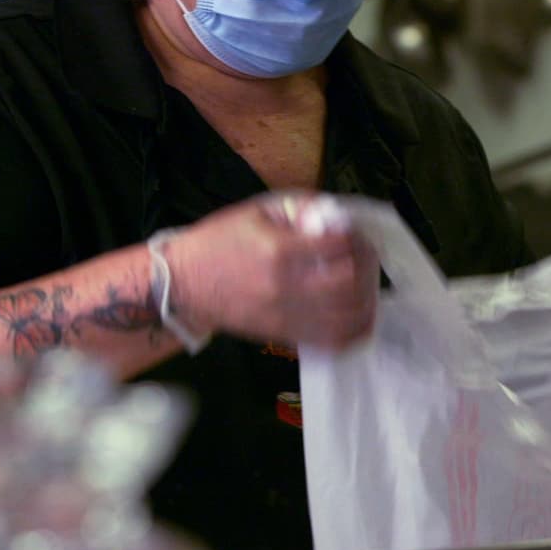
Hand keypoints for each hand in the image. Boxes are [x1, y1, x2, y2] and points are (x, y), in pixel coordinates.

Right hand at [164, 193, 380, 348]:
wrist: (184, 283)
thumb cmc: (218, 242)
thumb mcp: (256, 211)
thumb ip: (299, 208)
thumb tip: (336, 215)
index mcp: (279, 251)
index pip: (339, 246)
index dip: (357, 238)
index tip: (356, 234)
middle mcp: (286, 287)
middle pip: (349, 283)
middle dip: (366, 267)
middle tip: (365, 258)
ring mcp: (285, 316)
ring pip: (347, 317)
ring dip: (366, 300)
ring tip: (364, 285)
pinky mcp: (283, 335)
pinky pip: (330, 341)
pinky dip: (352, 331)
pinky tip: (356, 315)